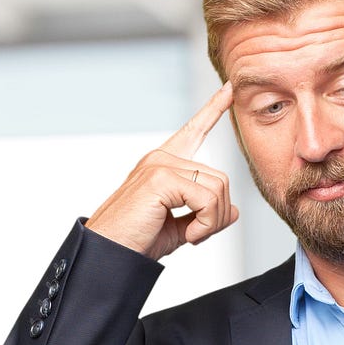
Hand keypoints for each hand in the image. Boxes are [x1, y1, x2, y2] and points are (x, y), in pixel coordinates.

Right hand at [86, 83, 238, 259]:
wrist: (110, 255)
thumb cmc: (138, 240)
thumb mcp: (181, 226)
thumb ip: (207, 213)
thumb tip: (233, 210)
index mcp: (163, 165)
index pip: (193, 131)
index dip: (213, 110)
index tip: (229, 89)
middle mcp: (161, 158)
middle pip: (220, 178)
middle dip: (217, 214)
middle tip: (196, 235)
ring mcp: (159, 165)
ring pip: (218, 188)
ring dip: (212, 221)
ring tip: (190, 236)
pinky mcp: (159, 178)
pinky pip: (207, 199)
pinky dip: (205, 224)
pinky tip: (187, 237)